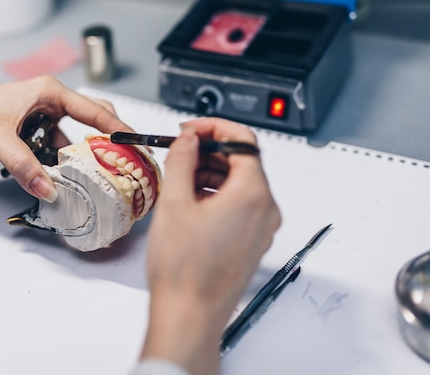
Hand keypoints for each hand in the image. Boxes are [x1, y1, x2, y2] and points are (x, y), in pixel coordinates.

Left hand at [0, 76, 133, 200]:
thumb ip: (25, 165)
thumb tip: (51, 191)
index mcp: (47, 91)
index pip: (94, 109)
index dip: (118, 126)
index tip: (138, 143)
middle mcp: (48, 103)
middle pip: (90, 121)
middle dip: (106, 142)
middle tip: (124, 162)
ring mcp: (39, 120)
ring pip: (71, 141)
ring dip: (79, 160)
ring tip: (96, 180)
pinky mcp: (29, 136)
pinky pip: (53, 152)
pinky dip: (59, 167)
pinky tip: (63, 181)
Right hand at [140, 118, 280, 374]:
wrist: (190, 314)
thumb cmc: (184, 270)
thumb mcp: (175, 203)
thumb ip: (182, 160)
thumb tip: (188, 139)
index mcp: (253, 194)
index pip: (243, 140)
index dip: (214, 127)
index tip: (191, 129)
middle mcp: (265, 210)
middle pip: (243, 161)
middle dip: (210, 151)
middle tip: (180, 150)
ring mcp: (261, 228)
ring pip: (240, 183)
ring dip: (211, 173)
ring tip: (179, 179)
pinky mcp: (252, 241)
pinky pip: (239, 205)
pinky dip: (216, 194)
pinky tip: (190, 202)